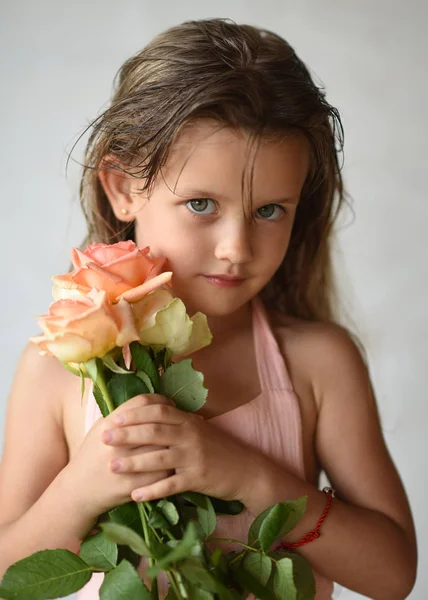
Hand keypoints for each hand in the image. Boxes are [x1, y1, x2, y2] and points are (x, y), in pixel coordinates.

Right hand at [64, 394, 172, 520]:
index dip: (160, 401)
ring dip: (173, 445)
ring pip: (160, 449)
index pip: (141, 403)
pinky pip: (160, 475)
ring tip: (179, 442)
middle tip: (179, 423)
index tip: (169, 404)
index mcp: (108, 424)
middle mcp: (116, 442)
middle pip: (154, 425)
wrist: (78, 491)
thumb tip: (149, 403)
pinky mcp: (130, 486)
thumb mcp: (100, 428)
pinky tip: (174, 464)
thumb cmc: (91, 455)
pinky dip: (170, 468)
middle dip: (170, 423)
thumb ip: (121, 415)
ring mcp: (123, 465)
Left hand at [101, 400, 263, 503]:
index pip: (157, 411)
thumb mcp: (199, 429)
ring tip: (112, 466)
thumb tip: (149, 413)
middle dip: (126, 434)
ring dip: (133, 462)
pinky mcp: (198, 479)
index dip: (134, 413)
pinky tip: (135, 495)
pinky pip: (170, 485)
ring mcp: (194, 457)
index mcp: (188, 421)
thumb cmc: (217, 449)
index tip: (113, 417)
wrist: (245, 469)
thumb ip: (177, 422)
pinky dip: (152, 491)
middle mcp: (190, 435)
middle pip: (153, 431)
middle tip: (104, 437)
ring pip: (159, 458)